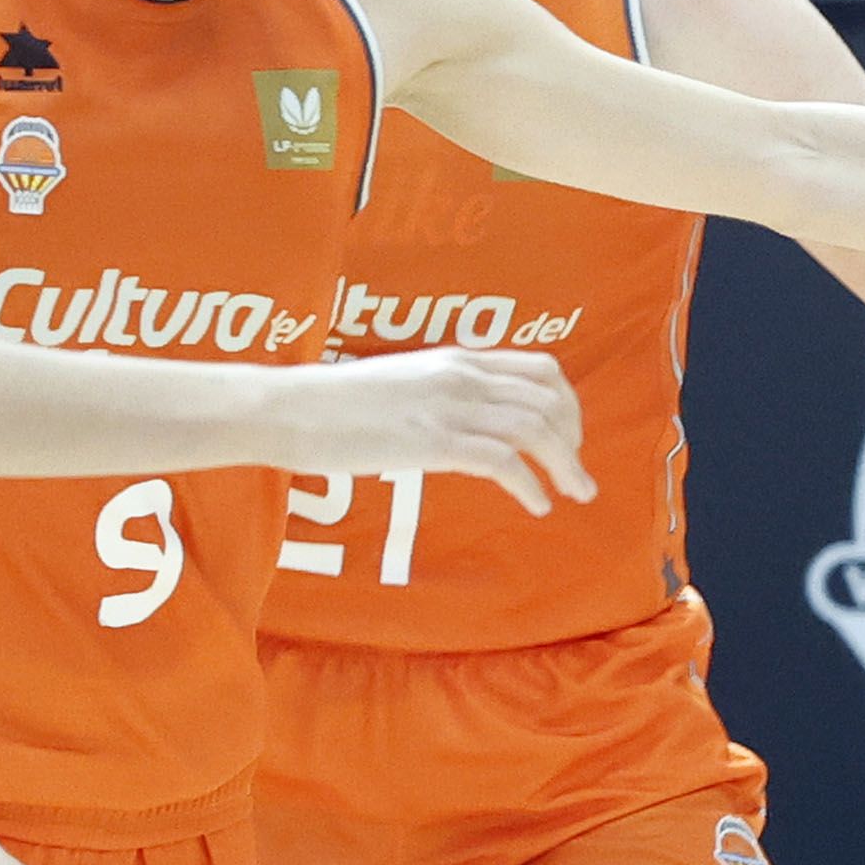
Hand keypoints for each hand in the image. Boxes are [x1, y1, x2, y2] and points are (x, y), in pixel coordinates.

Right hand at [281, 343, 596, 515]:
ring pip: (536, 429)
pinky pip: (503, 462)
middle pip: (548, 401)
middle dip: (575, 439)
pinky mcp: (432, 442)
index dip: (568, 405)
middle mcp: (461, 377)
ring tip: (574, 493)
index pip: (540, 369)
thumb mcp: (397, 383)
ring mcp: (447, 407)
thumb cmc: (330, 403)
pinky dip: (531, 485)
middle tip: (576, 474)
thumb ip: (436, 393)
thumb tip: (460, 422)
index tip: (569, 437)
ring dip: (566, 465)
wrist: (288, 408)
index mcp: (454, 359)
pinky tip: (536, 505)